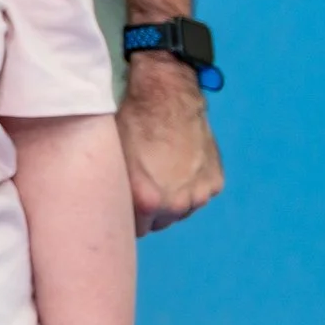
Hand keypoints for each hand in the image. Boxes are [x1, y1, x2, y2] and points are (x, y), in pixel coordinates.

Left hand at [117, 55, 223, 233]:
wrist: (166, 95)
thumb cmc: (130, 121)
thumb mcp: (111, 157)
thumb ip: (115, 190)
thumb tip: (108, 208)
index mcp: (147, 202)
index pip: (135, 229)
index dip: (128, 216)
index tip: (123, 203)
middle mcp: (176, 205)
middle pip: (160, 222)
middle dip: (150, 209)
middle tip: (143, 184)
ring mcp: (200, 194)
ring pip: (181, 210)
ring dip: (172, 198)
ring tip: (161, 172)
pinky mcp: (216, 182)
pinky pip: (200, 193)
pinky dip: (191, 185)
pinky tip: (180, 164)